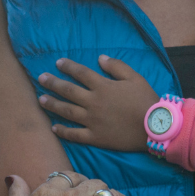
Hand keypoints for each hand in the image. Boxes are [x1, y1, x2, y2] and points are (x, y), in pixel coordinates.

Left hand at [38, 56, 157, 152]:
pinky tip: (54, 127)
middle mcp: (93, 102)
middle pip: (68, 91)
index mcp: (102, 86)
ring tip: (41, 100)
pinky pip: (75, 134)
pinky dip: (63, 131)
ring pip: (67, 111)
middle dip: (53, 83)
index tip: (58, 63)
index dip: (68, 67)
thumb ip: (116, 66)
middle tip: (40, 78)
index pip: (80, 73)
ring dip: (53, 105)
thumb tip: (100, 58)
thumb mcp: (135, 77)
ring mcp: (92, 121)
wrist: (154, 127)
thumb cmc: (146, 100)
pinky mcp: (95, 137)